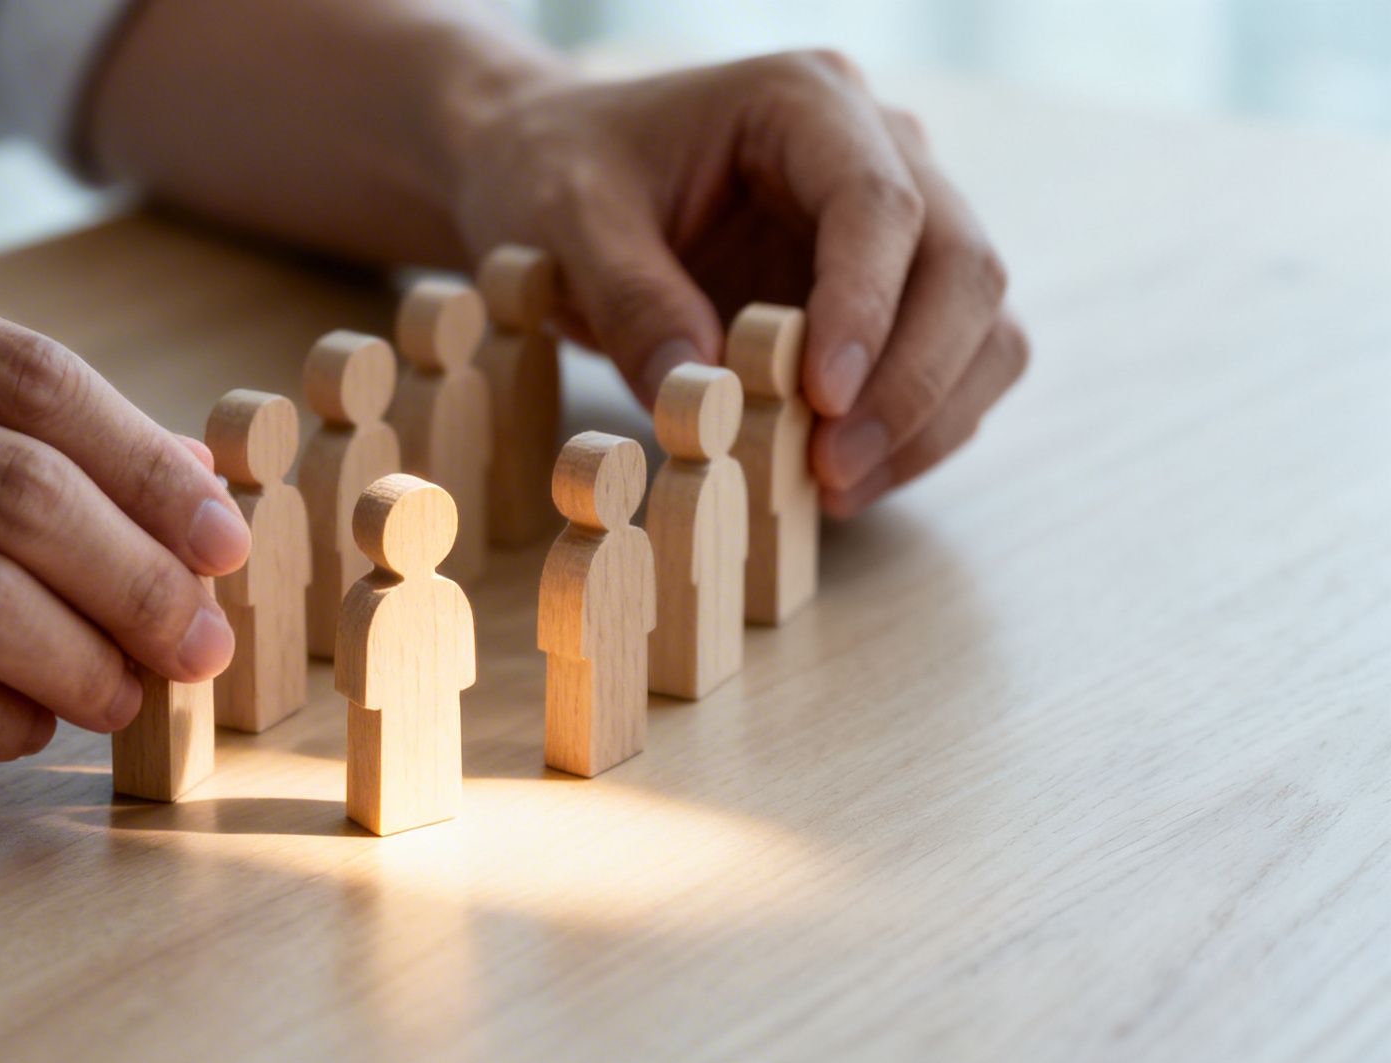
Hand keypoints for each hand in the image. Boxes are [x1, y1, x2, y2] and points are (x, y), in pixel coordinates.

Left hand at [453, 50, 1029, 516]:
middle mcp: (879, 150)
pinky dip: (912, 436)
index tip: (825, 400)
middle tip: (834, 471)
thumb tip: (700, 394)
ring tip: (832, 490)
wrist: (551, 173)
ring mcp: (897, 229)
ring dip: (926, 421)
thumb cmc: (560, 173)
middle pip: (963, 265)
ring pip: (982, 325)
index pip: (880, 202)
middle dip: (914, 382)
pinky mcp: (892, 297)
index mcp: (805, 102)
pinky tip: (834, 484)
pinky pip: (950, 371)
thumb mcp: (569, 223)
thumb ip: (632, 298)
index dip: (867, 308)